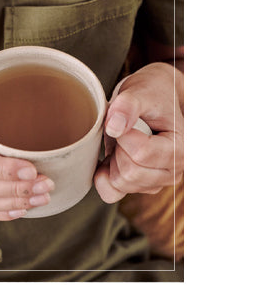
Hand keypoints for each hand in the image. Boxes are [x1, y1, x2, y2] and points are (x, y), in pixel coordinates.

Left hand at [94, 63, 183, 202]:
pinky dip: (103, 177)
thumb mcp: (140, 91)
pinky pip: (111, 193)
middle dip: (118, 149)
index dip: (123, 136)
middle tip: (123, 131)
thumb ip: (127, 105)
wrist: (153, 99)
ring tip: (122, 141)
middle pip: (130, 174)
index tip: (124, 120)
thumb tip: (114, 127)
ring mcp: (156, 182)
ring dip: (112, 160)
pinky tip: (110, 157)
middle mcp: (173, 171)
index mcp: (180, 149)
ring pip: (119, 184)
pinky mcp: (140, 186)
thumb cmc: (150, 94)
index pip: (142, 154)